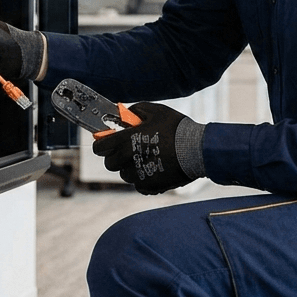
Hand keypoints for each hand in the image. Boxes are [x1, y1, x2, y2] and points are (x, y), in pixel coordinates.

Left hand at [92, 102, 206, 194]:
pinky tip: (155, 168)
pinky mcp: (149, 186)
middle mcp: (128, 160)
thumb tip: (125, 113)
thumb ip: (136, 110)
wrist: (197, 150)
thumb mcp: (156, 111)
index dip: (102, 143)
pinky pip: (138, 185)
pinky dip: (143, 179)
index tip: (109, 141)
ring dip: (130, 167)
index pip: (99, 147)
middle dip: (116, 156)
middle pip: (109, 163)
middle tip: (129, 149)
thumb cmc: (176, 128)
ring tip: (147, 157)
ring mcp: (138, 175)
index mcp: (125, 141)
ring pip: (124, 174)